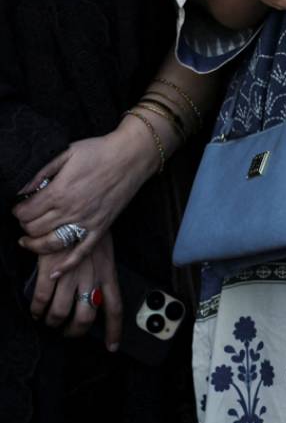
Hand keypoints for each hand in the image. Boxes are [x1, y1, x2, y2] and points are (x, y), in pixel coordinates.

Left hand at [14, 120, 158, 274]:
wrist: (131, 156)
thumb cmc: (99, 151)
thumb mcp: (65, 153)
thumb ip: (42, 172)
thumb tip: (23, 189)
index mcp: (59, 191)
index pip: (25, 213)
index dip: (18, 211)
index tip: (20, 206)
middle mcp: (70, 210)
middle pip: (34, 229)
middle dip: (25, 226)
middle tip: (27, 218)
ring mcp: (87, 221)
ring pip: (51, 244)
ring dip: (35, 246)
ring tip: (28, 242)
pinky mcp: (101, 227)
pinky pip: (82, 251)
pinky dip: (67, 264)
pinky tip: (55, 271)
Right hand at [29, 234, 121, 349]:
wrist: (73, 210)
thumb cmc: (89, 228)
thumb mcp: (104, 250)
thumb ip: (101, 272)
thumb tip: (94, 291)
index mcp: (108, 273)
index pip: (115, 308)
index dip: (113, 331)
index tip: (112, 347)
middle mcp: (92, 278)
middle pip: (86, 317)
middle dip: (74, 330)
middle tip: (67, 330)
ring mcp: (70, 275)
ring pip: (61, 313)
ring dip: (53, 322)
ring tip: (49, 321)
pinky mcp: (50, 271)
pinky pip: (42, 300)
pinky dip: (37, 310)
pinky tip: (35, 311)